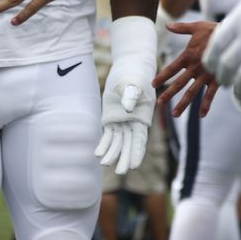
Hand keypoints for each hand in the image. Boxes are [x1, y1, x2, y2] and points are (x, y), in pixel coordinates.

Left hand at [96, 16, 157, 174]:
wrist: (128, 68)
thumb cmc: (136, 75)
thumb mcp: (134, 83)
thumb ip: (132, 95)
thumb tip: (127, 107)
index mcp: (143, 117)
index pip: (140, 139)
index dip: (137, 152)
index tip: (134, 165)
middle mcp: (133, 123)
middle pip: (129, 144)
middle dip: (125, 158)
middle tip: (121, 171)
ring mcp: (122, 121)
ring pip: (117, 142)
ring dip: (112, 153)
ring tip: (104, 164)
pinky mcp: (111, 118)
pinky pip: (107, 134)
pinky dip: (103, 144)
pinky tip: (98, 154)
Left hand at [153, 20, 219, 117]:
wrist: (234, 36)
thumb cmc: (214, 30)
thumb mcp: (197, 27)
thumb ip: (181, 28)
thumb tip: (167, 25)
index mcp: (188, 56)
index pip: (172, 68)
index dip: (162, 76)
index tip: (153, 84)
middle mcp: (195, 67)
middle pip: (179, 83)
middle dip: (168, 93)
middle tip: (159, 103)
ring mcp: (206, 75)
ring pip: (192, 92)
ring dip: (183, 103)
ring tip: (174, 114)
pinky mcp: (217, 79)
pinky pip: (210, 94)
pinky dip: (206, 105)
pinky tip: (201, 115)